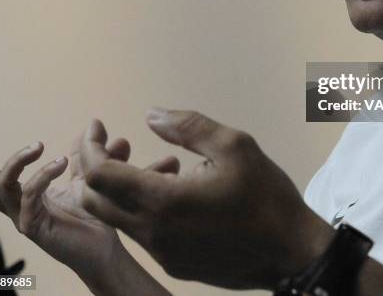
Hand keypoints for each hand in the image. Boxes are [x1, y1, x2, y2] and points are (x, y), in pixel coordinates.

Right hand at [0, 135, 131, 285]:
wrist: (106, 246)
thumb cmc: (92, 215)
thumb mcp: (86, 176)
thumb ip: (86, 153)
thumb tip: (94, 124)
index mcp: (27, 196)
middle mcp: (20, 208)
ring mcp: (25, 218)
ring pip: (2, 188)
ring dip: (17, 160)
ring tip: (38, 145)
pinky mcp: (35, 228)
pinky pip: (28, 196)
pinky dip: (42, 174)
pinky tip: (61, 162)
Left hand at [79, 110, 334, 289]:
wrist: (292, 254)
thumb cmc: (265, 196)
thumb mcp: (234, 146)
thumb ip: (188, 127)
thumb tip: (152, 115)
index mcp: (162, 201)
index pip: (98, 176)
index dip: (89, 147)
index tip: (97, 125)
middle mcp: (152, 233)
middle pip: (95, 201)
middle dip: (94, 168)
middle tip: (113, 143)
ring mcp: (161, 254)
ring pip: (118, 218)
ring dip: (121, 188)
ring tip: (158, 163)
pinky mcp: (174, 265)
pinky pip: (142, 232)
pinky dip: (142, 206)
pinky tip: (177, 189)